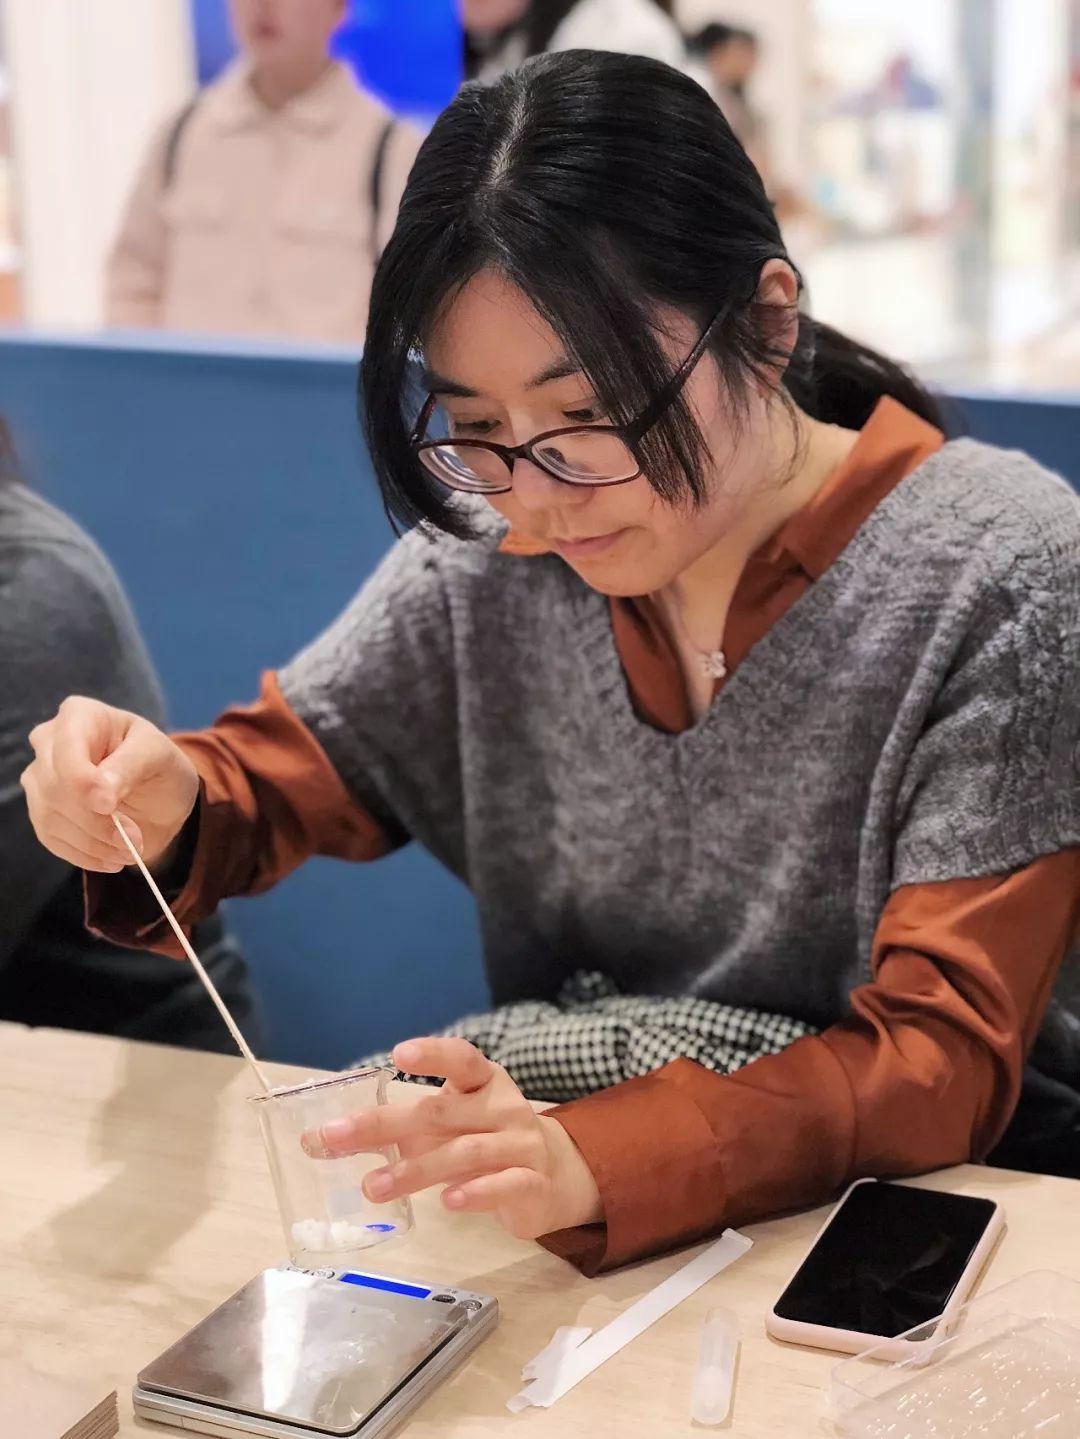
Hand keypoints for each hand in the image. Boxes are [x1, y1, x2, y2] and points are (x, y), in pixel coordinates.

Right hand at [21, 695, 199, 871]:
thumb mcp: (159, 756)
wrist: (159, 797)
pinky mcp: (43, 811)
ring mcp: (40, 778)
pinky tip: (111, 858)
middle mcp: (50, 742)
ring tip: (130, 850)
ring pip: (49, 816)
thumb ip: (131, 766)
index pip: (66, 749)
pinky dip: (83, 855)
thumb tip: (99, 794)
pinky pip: (50, 838)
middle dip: (95, 821)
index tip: (108, 806)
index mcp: (80, 715)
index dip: (82, 781)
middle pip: (55, 787)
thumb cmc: (159, 764)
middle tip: (133, 840)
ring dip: (92, 843)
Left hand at [309, 1038, 602, 1239]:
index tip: (398, 1055)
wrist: (554, 1176)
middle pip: (441, 1112)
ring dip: (414, 1170)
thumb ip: (398, 1129)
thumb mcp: (448, 1126)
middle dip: (385, 1124)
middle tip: (335, 1137)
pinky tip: (447, 1203)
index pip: (461, 1059)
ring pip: (464, 1153)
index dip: (432, 1055)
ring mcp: (521, 1145)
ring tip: (371, 1187)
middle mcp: (503, 1108)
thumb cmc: (487, 1141)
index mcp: (483, 1082)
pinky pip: (503, 1186)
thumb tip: (321, 1141)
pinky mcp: (532, 1184)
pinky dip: (475, 1193)